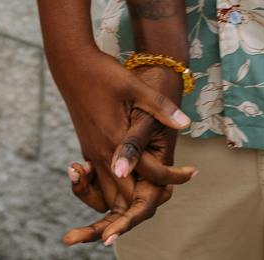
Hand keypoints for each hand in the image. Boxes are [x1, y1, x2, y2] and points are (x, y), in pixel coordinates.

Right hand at [51, 46, 194, 245]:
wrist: (71, 64)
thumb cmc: (103, 74)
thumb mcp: (135, 87)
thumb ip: (160, 107)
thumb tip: (185, 123)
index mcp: (115, 139)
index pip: (149, 172)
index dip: (173, 176)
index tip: (192, 171)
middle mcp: (101, 153)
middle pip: (126, 196)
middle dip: (148, 198)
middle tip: (172, 189)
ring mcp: (91, 153)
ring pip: (109, 195)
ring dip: (130, 198)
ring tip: (155, 187)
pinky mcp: (87, 150)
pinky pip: (100, 183)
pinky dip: (116, 189)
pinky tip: (135, 177)